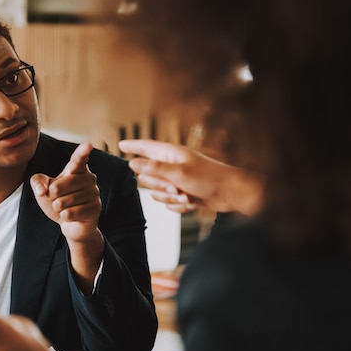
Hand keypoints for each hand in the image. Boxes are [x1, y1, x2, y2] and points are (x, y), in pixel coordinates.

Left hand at [30, 143, 104, 291]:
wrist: (71, 223)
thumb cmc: (58, 200)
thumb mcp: (44, 189)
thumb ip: (37, 181)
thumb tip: (43, 189)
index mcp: (77, 169)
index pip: (78, 160)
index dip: (82, 152)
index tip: (88, 145)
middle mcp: (89, 178)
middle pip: (57, 187)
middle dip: (51, 197)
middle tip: (58, 199)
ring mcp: (94, 194)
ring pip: (62, 202)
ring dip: (58, 208)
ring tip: (66, 207)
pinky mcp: (95, 209)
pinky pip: (69, 213)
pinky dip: (64, 217)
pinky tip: (71, 215)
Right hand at [119, 139, 263, 215]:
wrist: (230, 194)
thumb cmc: (208, 178)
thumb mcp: (178, 172)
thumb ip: (153, 168)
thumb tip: (132, 163)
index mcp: (170, 154)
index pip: (145, 147)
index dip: (132, 146)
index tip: (120, 144)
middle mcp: (171, 166)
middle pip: (147, 177)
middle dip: (159, 187)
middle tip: (175, 187)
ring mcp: (176, 180)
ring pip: (157, 193)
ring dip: (171, 198)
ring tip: (187, 196)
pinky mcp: (181, 193)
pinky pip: (168, 203)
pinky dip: (178, 206)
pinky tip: (191, 203)